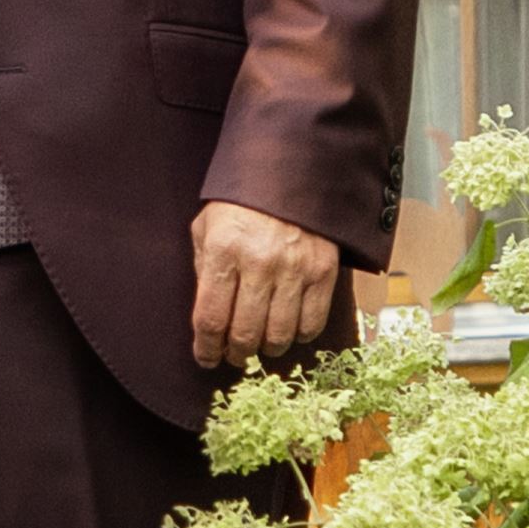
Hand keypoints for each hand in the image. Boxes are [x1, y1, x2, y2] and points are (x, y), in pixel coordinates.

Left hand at [189, 200, 341, 372]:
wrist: (292, 170)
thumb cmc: (241, 203)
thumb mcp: (207, 228)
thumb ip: (204, 270)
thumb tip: (208, 318)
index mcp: (224, 250)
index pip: (211, 318)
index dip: (206, 348)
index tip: (206, 357)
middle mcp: (260, 262)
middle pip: (245, 334)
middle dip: (235, 353)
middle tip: (233, 354)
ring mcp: (295, 268)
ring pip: (279, 335)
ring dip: (266, 348)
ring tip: (260, 343)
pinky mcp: (324, 271)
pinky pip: (312, 323)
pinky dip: (299, 336)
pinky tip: (288, 328)